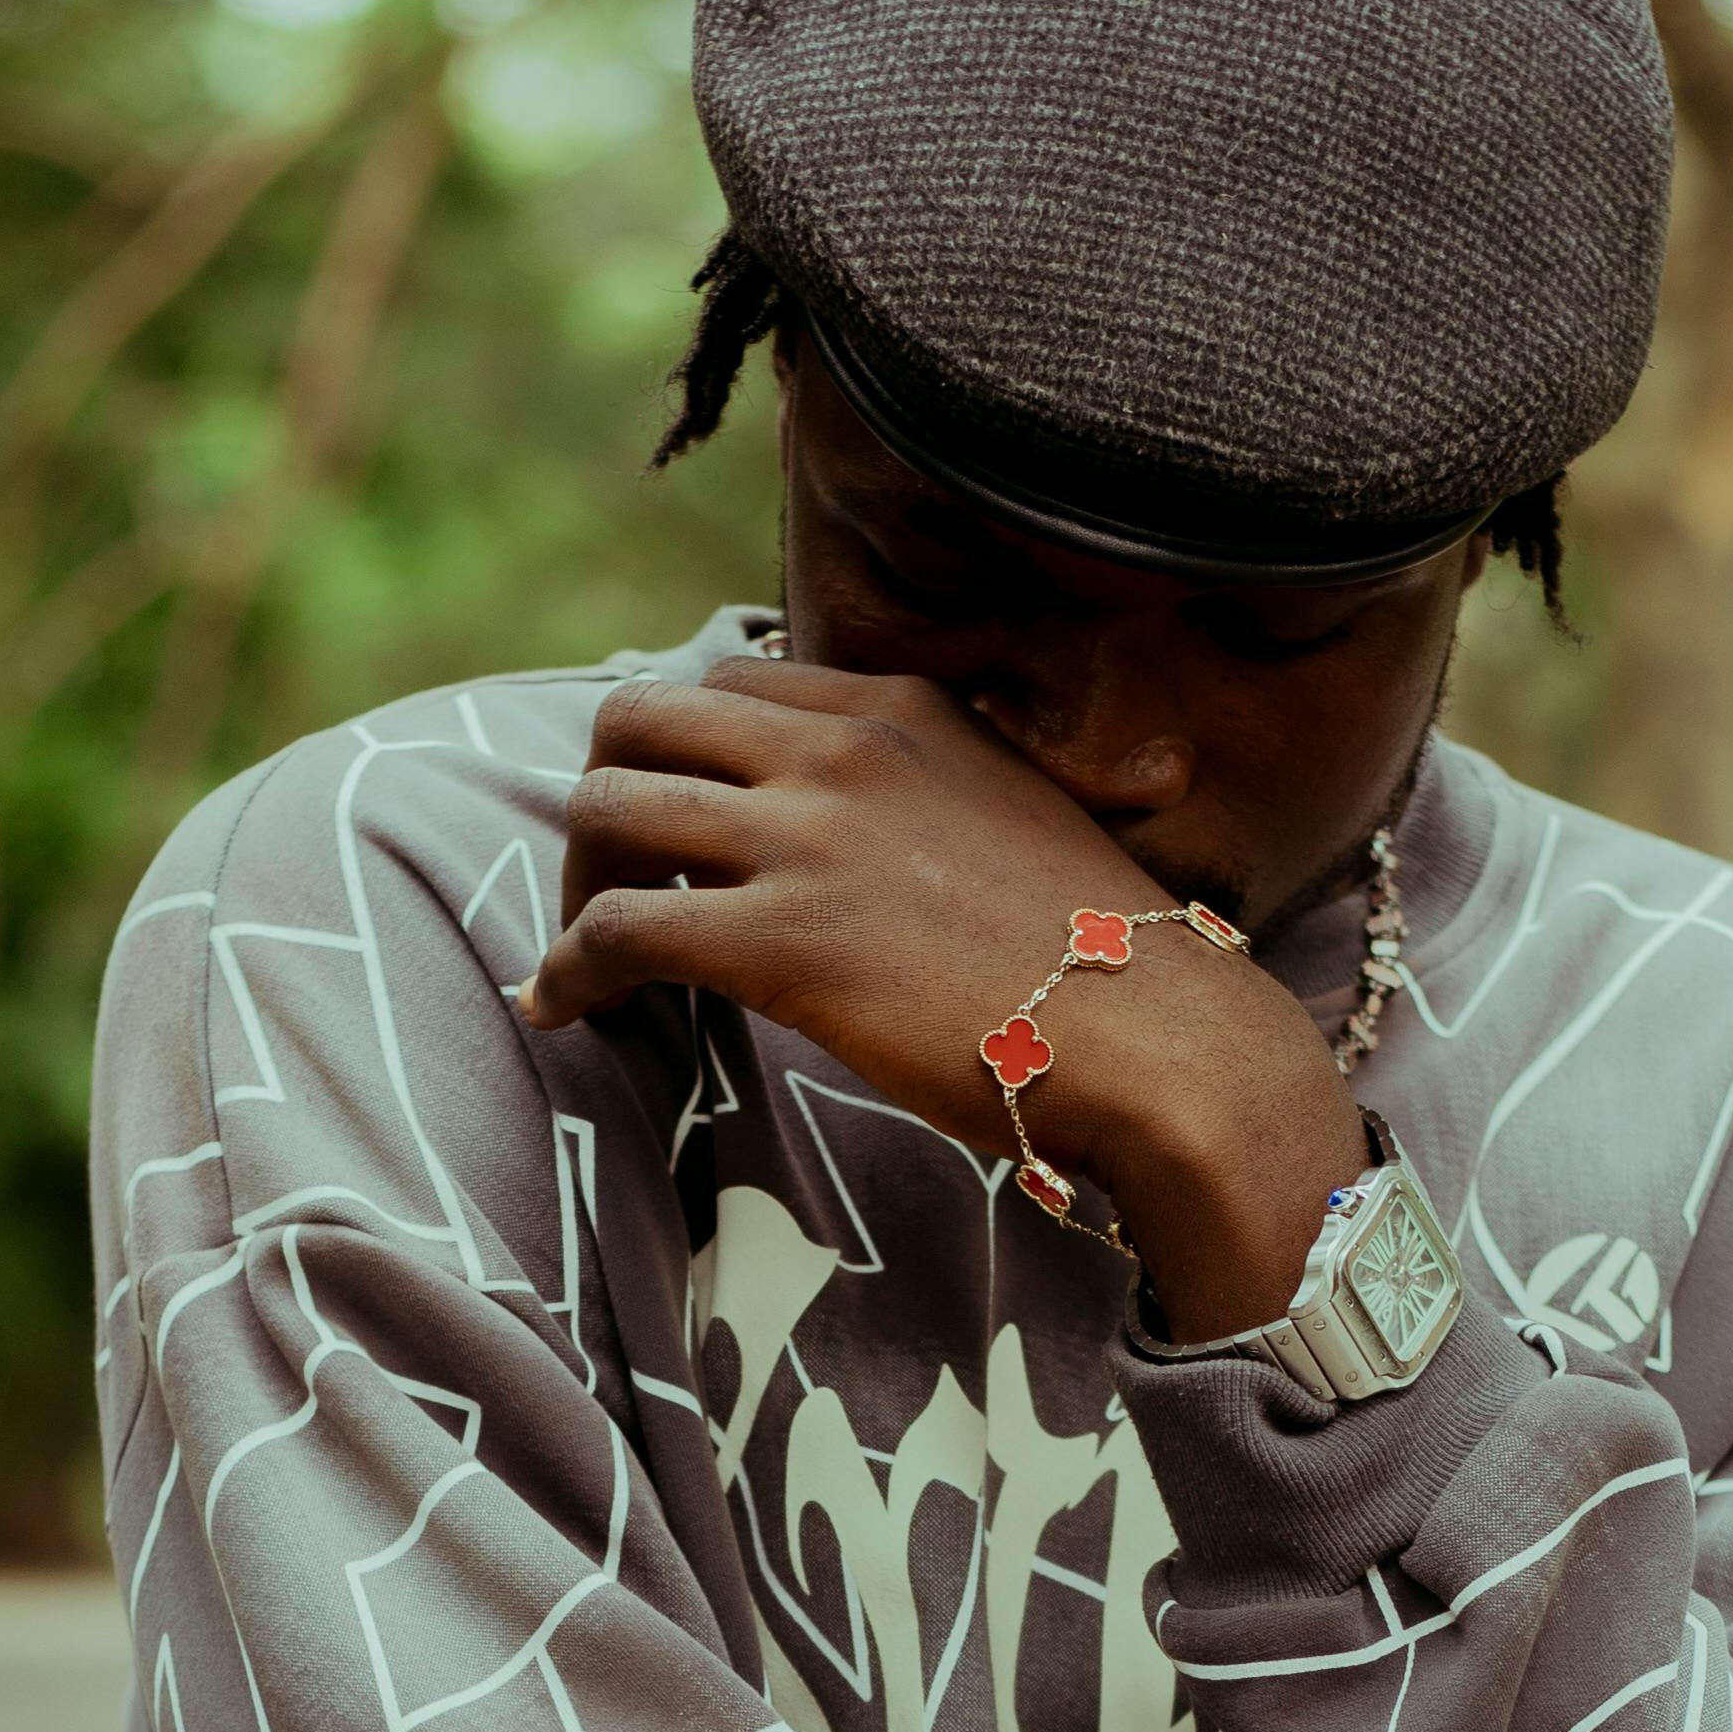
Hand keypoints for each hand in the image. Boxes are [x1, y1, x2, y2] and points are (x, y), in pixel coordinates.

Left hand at [525, 657, 1367, 1336]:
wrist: (1166, 1045)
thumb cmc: (1112, 963)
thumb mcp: (1027, 817)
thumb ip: (950, 792)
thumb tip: (933, 829)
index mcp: (900, 707)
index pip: (729, 685)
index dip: (677, 758)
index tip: (672, 832)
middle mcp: (842, 748)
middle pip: (636, 721)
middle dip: (603, 804)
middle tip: (609, 893)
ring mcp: (806, 839)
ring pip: (604, 810)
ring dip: (573, 888)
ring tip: (585, 963)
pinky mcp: (780, 941)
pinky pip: (614, 929)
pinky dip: (567, 969)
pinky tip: (567, 1011)